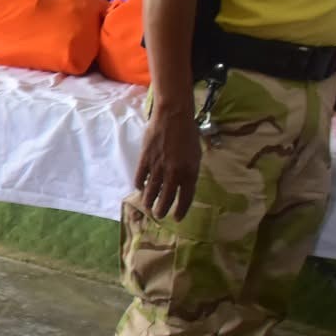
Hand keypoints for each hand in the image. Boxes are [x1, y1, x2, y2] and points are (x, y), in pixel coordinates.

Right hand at [135, 105, 201, 220]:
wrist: (173, 117)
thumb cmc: (188, 134)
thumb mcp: (196, 155)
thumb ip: (190, 171)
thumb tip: (183, 184)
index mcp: (189, 172)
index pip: (185, 198)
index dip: (180, 210)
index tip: (177, 218)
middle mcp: (173, 173)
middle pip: (166, 198)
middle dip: (162, 210)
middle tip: (159, 215)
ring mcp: (158, 167)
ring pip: (151, 191)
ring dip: (149, 202)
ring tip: (148, 207)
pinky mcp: (145, 160)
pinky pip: (141, 177)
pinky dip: (140, 185)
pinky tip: (140, 188)